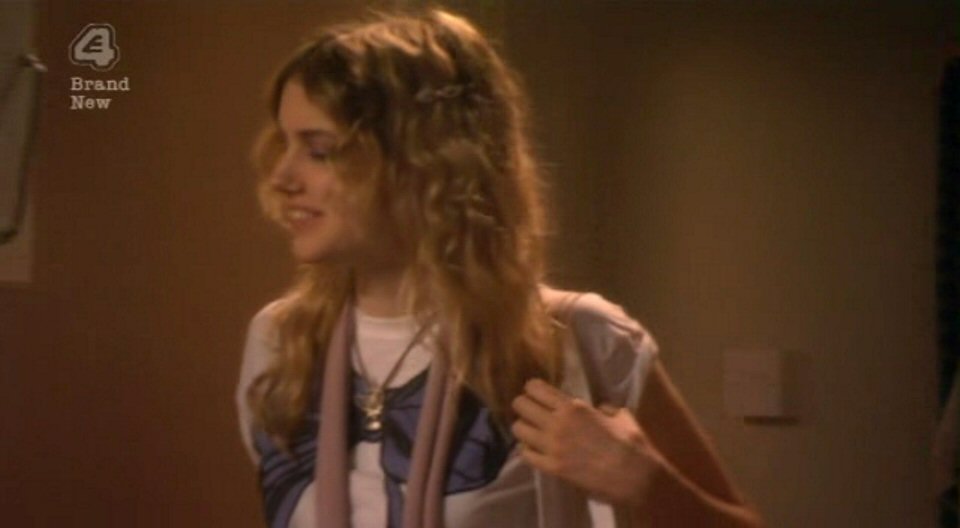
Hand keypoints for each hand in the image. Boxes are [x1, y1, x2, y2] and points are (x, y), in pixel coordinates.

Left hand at [510, 378, 663, 505]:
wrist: (636, 477)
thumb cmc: (632, 443)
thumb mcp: (620, 415)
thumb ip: (603, 408)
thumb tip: (598, 408)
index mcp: (573, 407)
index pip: (535, 388)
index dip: (532, 389)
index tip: (537, 394)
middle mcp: (557, 423)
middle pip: (520, 405)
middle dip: (523, 406)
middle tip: (531, 412)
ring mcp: (552, 446)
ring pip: (518, 429)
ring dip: (524, 428)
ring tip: (532, 432)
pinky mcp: (552, 468)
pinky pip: (526, 454)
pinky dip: (527, 450)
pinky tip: (536, 450)